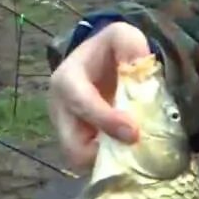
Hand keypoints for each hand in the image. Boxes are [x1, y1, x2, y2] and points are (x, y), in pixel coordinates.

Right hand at [47, 22, 150, 169]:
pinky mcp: (78, 143)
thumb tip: (138, 63)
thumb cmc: (110, 50)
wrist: (102, 63)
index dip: (105, 120)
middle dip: (102, 152)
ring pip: (81, 160)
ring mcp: (66, 130)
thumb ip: (130, 44)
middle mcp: (60, 110)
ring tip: (134, 151)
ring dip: (108, 161)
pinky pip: (91, 164)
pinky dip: (111, 163)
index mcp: (66, 80)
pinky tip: (131, 153)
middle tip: (133, 149)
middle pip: (72, 146)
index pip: (80, 103)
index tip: (133, 132)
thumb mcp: (121, 35)